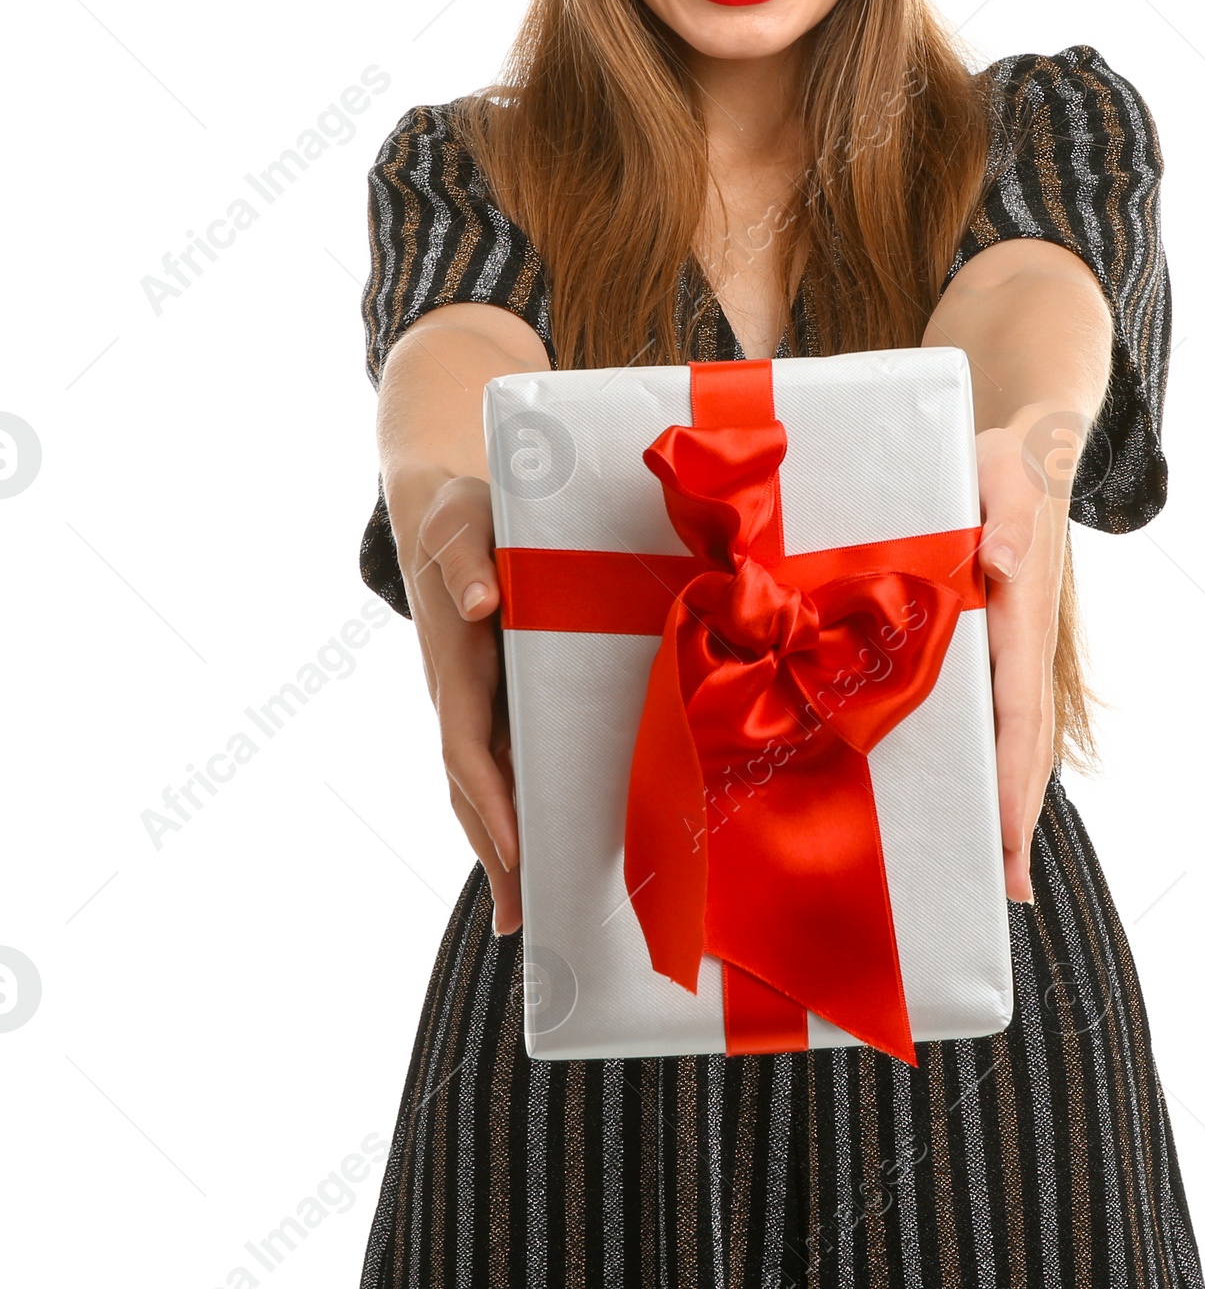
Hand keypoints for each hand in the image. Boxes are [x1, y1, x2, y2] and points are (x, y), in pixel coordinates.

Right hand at [403, 475, 521, 934]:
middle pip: (472, 787)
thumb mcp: (463, 520)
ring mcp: (475, 702)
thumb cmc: (461, 514)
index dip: (491, 800)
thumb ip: (468, 558)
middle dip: (494, 852)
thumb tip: (479, 602)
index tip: (517, 847)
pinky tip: (538, 848)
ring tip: (527, 914)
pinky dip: (514, 809)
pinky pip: (502, 761)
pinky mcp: (495, 697)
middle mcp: (460, 696)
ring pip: (484, 785)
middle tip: (522, 918)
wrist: (443, 508)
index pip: (468, 747)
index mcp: (456, 665)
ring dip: (502, 847)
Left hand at [974, 422, 1065, 902]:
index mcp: (1022, 608)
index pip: (1016, 703)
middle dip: (1019, 814)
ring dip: (1017, 804)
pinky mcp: (1010, 644)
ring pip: (1024, 738)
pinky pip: (1010, 717)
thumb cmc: (1006, 460)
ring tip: (1004, 876)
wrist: (1037, 442)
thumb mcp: (1001, 473)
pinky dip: (1006, 768)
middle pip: (1028, 740)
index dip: (1010, 771)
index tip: (1003, 831)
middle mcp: (1030, 638)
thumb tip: (1003, 566)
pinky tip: (992, 809)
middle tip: (1008, 889)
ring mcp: (1025, 647)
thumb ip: (1005, 518)